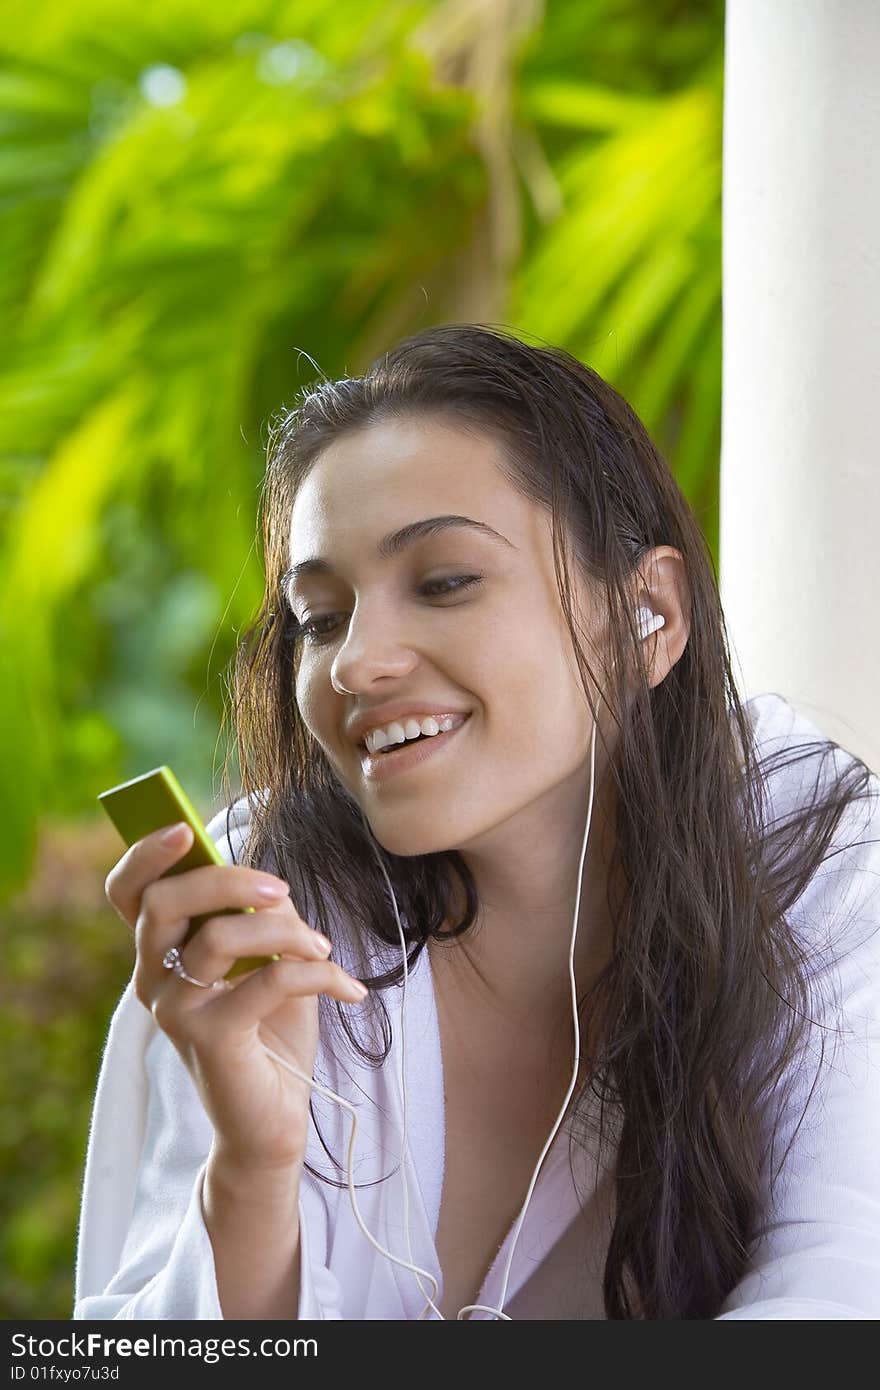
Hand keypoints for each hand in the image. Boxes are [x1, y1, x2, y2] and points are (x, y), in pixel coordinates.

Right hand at [104, 821, 368, 1171]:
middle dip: (228, 879)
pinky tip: (348, 989)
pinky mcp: (208, 1040)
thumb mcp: (268, 959)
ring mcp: (175, 1011)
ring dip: (286, 930)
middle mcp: (153, 979)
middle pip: (165, 901)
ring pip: (218, 936)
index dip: (145, 855)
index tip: (184, 828)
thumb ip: (258, 917)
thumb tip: (269, 887)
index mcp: (162, 953)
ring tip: (323, 948)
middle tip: (282, 889)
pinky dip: (319, 974)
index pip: (129, 893)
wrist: (273, 1121)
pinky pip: (267, 980)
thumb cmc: (271, 1033)